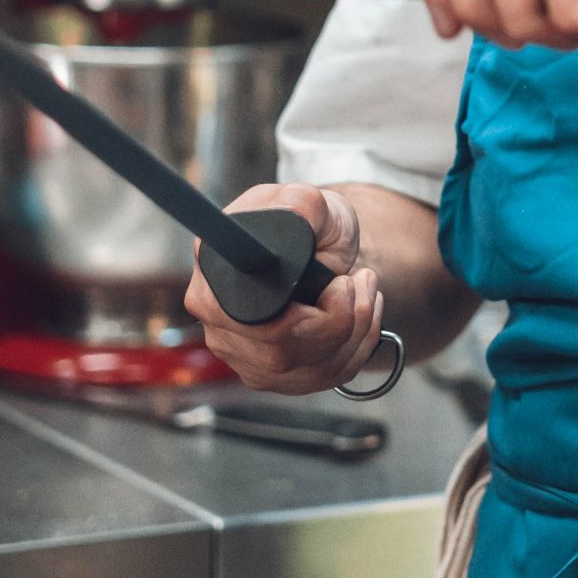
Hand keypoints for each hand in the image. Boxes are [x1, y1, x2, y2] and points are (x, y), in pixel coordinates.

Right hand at [185, 182, 385, 393]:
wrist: (320, 244)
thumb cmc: (308, 222)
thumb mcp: (311, 200)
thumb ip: (304, 204)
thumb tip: (296, 216)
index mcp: (213, 277)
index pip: (251, 324)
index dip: (303, 317)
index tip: (340, 283)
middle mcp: (218, 323)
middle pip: (282, 355)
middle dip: (341, 320)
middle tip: (358, 280)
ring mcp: (243, 356)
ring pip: (311, 371)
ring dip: (357, 330)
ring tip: (364, 289)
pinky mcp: (273, 375)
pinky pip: (326, 377)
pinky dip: (359, 347)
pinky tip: (361, 315)